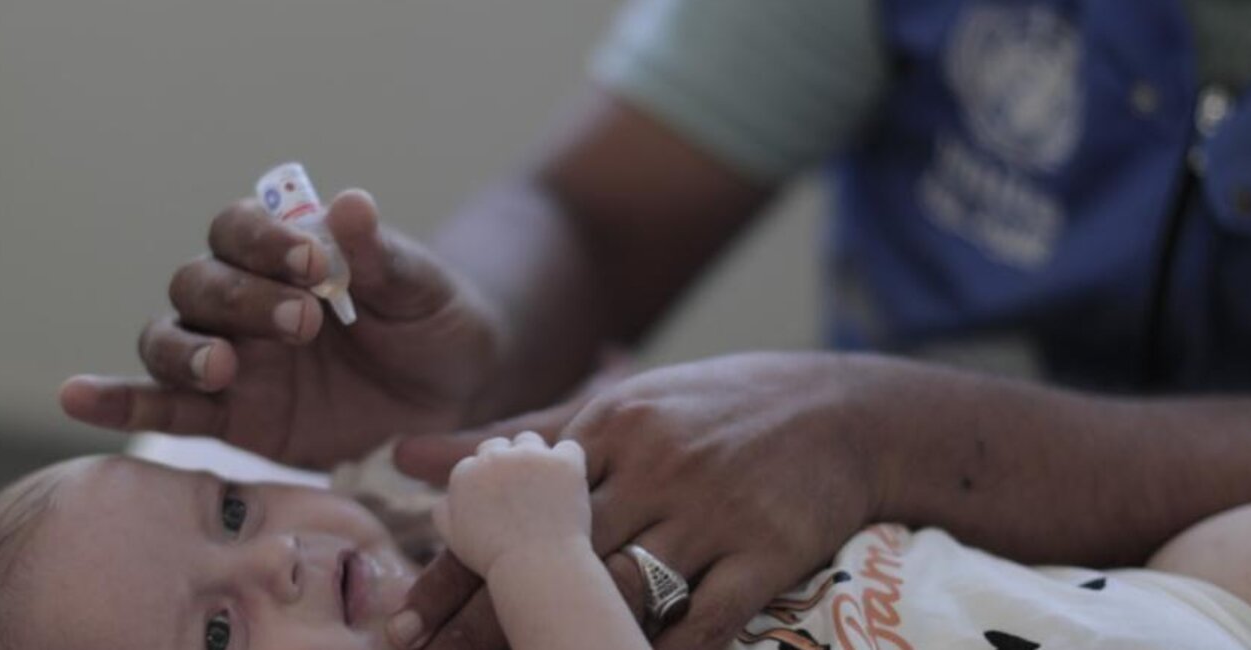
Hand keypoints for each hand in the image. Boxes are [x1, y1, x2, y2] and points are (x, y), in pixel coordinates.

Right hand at [58, 189, 501, 467]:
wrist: (454, 395)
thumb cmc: (436, 326)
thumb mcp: (425, 291)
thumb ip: (383, 256)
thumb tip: (351, 202)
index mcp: (283, 253)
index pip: (242, 228)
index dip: (266, 240)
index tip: (315, 261)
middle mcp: (241, 300)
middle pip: (199, 284)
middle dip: (242, 298)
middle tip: (303, 322)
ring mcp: (228, 359)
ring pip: (169, 340)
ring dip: (185, 349)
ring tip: (225, 366)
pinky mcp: (227, 418)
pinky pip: (161, 408)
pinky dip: (116, 401)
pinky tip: (76, 397)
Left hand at [389, 353, 888, 649]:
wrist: (846, 410)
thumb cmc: (718, 407)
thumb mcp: (619, 403)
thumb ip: (516, 436)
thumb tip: (404, 455)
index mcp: (611, 424)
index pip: (517, 505)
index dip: (458, 565)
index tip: (404, 614)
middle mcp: (655, 465)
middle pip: (559, 555)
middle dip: (489, 617)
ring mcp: (713, 511)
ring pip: (625, 589)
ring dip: (565, 638)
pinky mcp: (767, 551)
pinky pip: (707, 618)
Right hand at [432, 432, 590, 575]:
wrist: (537, 568)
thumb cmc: (494, 560)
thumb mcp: (454, 539)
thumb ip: (444, 511)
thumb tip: (446, 497)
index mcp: (465, 473)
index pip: (476, 461)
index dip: (489, 480)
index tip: (501, 500)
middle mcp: (495, 457)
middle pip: (500, 445)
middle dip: (508, 463)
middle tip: (522, 493)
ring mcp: (531, 456)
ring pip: (531, 441)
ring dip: (535, 457)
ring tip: (545, 488)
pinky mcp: (564, 462)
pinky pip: (569, 448)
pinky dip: (569, 462)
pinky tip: (568, 483)